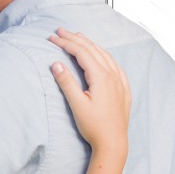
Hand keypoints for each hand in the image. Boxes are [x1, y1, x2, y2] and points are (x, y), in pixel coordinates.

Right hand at [48, 28, 130, 152]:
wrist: (114, 143)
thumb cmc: (94, 126)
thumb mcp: (77, 105)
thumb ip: (67, 83)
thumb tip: (56, 63)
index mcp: (101, 77)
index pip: (81, 52)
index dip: (66, 43)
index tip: (51, 38)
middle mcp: (113, 76)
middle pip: (93, 49)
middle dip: (75, 38)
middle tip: (60, 31)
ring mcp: (120, 81)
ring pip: (104, 54)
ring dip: (89, 43)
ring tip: (77, 36)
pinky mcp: (123, 88)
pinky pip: (114, 64)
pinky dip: (103, 54)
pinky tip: (100, 54)